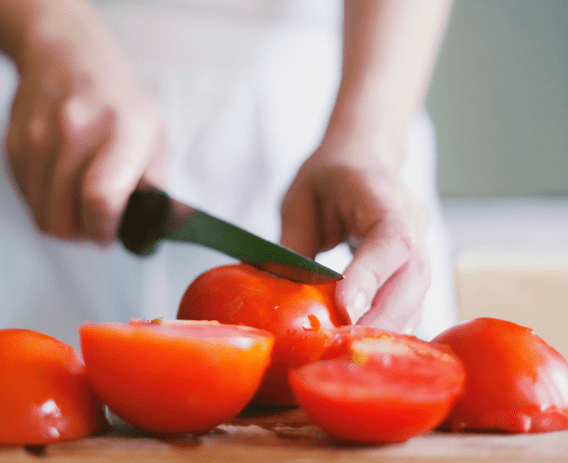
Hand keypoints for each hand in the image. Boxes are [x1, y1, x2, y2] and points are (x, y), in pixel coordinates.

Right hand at [6, 4, 164, 242]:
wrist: (67, 54)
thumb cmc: (119, 100)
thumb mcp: (153, 134)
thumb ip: (156, 184)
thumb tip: (161, 226)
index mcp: (123, 130)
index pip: (101, 198)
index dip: (105, 230)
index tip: (112, 234)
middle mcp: (76, 132)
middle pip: (65, 219)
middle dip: (85, 234)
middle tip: (100, 224)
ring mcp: (40, 139)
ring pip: (44, 217)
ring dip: (66, 224)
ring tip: (84, 206)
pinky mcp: (15, 146)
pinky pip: (29, 200)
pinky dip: (48, 205)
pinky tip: (66, 188)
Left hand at [280, 141, 430, 333]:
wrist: (365, 158)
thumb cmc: (331, 175)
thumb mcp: (301, 198)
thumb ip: (295, 243)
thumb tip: (282, 293)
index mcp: (384, 198)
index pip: (391, 240)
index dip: (370, 277)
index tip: (344, 309)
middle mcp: (413, 225)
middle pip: (414, 279)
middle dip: (381, 319)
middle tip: (343, 348)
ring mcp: (421, 248)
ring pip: (418, 298)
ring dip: (387, 331)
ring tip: (349, 354)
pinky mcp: (413, 269)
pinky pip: (411, 304)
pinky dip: (390, 328)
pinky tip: (363, 345)